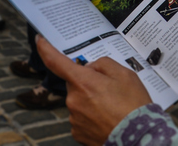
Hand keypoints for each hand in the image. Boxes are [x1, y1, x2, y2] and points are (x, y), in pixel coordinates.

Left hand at [37, 36, 152, 145]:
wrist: (137, 137)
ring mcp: (74, 118)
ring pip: (79, 101)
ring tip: (113, 108)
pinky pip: (81, 118)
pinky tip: (107, 119)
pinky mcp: (77, 133)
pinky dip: (92, 116)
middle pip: (76, 83)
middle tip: (110, 89)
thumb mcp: (125, 74)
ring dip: (91, 101)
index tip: (39, 40)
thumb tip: (91, 68)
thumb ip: (104, 64)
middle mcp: (73, 100)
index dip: (45, 49)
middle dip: (88, 82)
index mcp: (83, 82)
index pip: (56, 62)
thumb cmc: (133, 105)